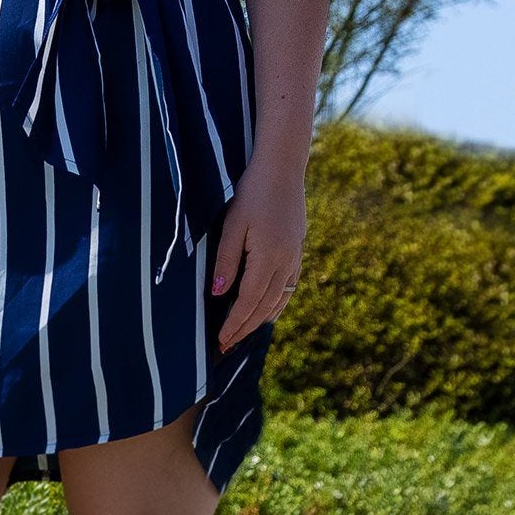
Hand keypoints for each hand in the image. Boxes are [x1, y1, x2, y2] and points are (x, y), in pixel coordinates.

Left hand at [213, 153, 307, 352]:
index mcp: (268, 256)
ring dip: (260, 320)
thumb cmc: (253, 192)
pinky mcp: (296, 250)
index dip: (234, 324)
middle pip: (264, 306)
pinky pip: (288, 287)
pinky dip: (277, 304)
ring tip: (242, 335)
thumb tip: (218, 295)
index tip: (220, 340)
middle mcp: (285, 261)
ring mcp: (294, 256)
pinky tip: (266, 313)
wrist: (283, 167)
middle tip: (226, 346)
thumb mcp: (232, 225)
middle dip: (244, 329)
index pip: (248, 301)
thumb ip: (225, 261)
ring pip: (278, 300)